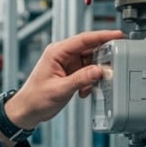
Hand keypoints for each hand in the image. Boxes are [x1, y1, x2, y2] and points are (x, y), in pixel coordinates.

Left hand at [3, 29, 124, 131]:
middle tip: (113, 66)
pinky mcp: (71, 73)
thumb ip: (81, 79)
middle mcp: (62, 55)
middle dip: (102, 58)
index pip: (83, 39)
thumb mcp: (60, 89)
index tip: (118, 35)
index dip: (103, 36)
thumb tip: (99, 70)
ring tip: (91, 85)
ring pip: (91, 61)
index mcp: (56, 52)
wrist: (27, 111)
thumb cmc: (35, 98)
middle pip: (90, 49)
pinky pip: (88, 72)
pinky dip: (90, 81)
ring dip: (95, 74)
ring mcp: (67, 64)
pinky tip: (84, 91)